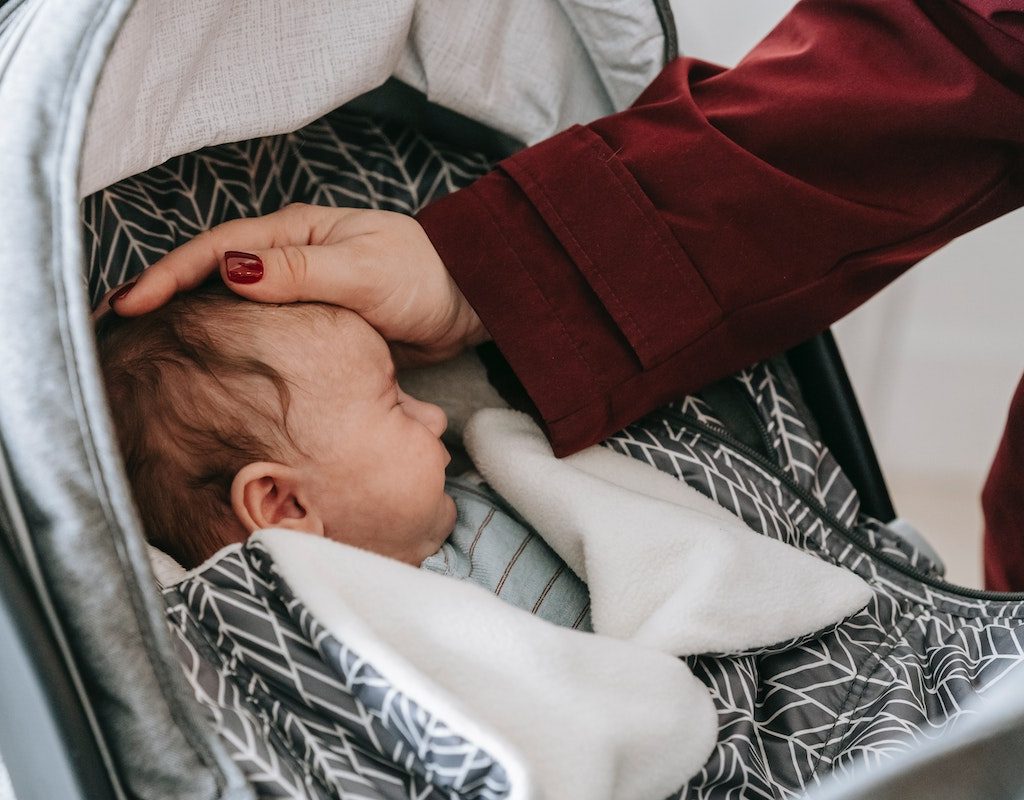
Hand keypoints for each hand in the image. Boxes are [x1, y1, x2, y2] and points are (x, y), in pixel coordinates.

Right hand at [107, 203, 488, 365]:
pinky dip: (227, 340)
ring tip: (144, 347)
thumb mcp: (363, 272)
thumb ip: (302, 272)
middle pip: (211, 274)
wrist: (464, 304)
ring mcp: (298, 291)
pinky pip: (259, 330)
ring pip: (231, 303)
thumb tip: (233, 268)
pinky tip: (206, 361)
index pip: (217, 249)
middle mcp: (288, 258)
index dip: (170, 275)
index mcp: (295, 233)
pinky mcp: (313, 322)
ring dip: (190, 319)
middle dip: (165, 295)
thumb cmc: (422, 278)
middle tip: (117, 327)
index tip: (131, 303)